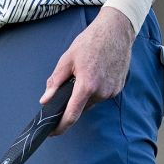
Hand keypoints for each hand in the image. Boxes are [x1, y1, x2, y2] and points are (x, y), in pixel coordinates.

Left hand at [40, 6, 134, 134]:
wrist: (115, 31)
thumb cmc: (91, 42)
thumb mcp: (67, 59)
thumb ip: (56, 82)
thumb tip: (45, 99)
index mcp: (87, 84)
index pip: (72, 114)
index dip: (61, 126)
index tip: (52, 132)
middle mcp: (101, 92)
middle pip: (81, 107)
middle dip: (72, 101)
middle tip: (69, 83)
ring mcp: (111, 91)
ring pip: (91, 101)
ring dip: (84, 94)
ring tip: (84, 73)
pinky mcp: (118, 88)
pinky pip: (101, 95)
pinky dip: (95, 90)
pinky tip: (94, 73)